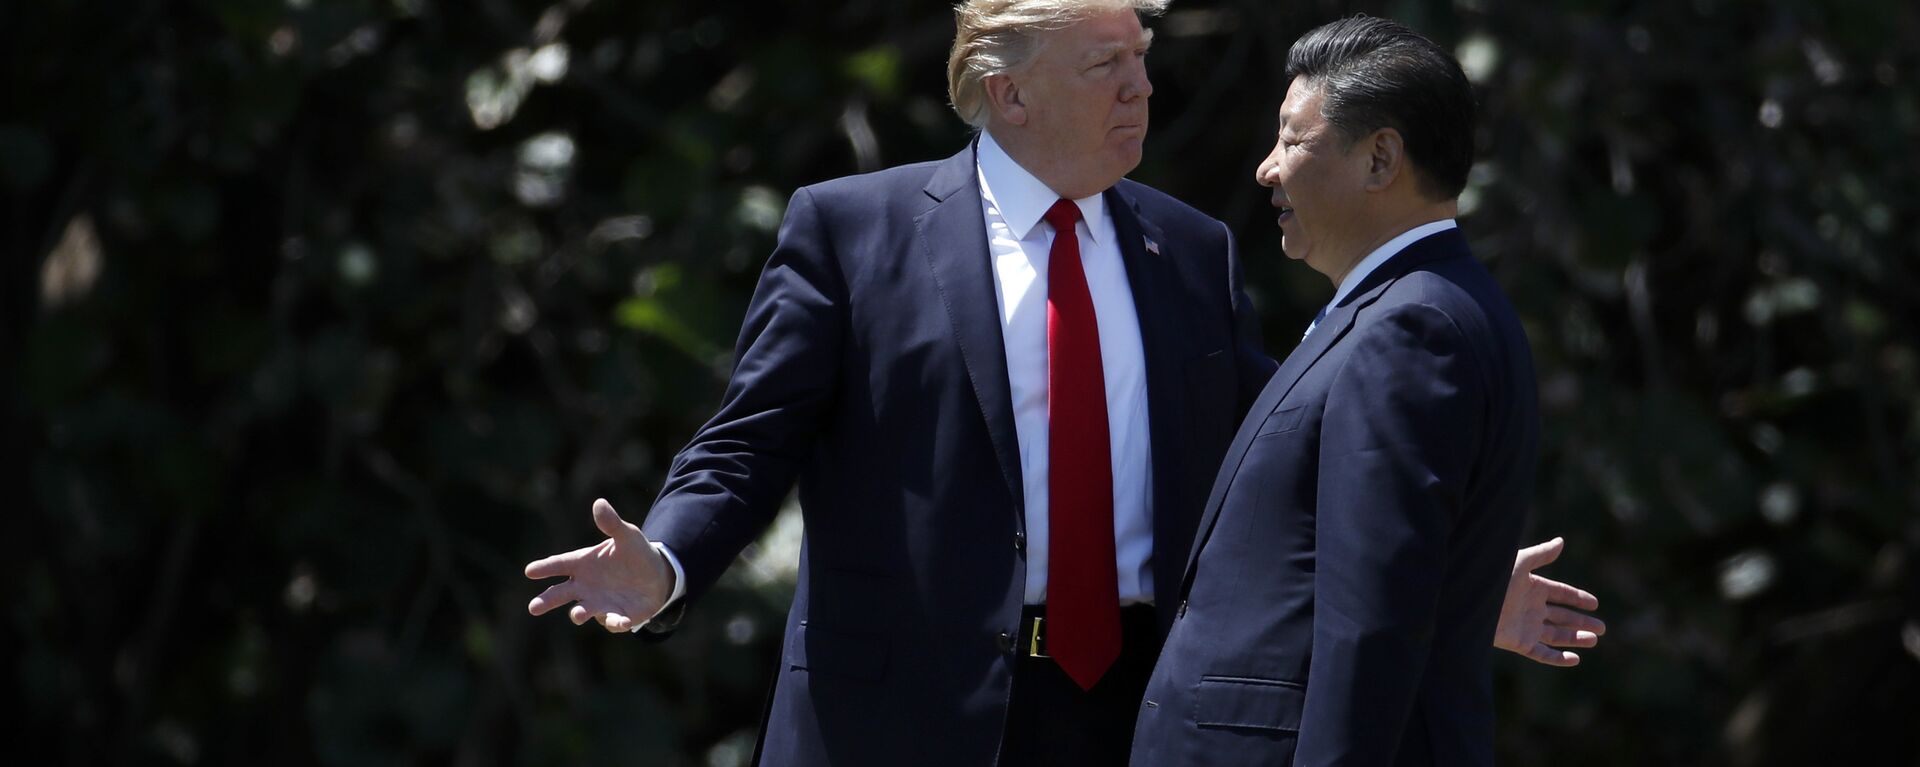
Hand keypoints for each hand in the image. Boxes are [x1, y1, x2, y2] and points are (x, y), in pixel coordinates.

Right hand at [525, 499, 675, 632]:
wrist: (658, 575)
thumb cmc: (634, 553)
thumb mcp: (627, 535)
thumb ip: (612, 524)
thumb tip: (599, 503)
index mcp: (583, 563)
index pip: (560, 564)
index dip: (545, 567)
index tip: (529, 571)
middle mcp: (585, 586)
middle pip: (560, 594)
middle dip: (547, 601)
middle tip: (533, 607)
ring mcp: (599, 603)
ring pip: (583, 611)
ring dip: (579, 613)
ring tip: (576, 615)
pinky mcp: (618, 616)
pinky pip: (614, 622)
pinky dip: (615, 623)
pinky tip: (622, 622)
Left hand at [1494, 537, 1605, 666]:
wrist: (1469, 601)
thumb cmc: (1492, 579)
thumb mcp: (1519, 563)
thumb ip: (1541, 554)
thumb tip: (1561, 541)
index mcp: (1532, 587)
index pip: (1561, 593)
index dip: (1577, 598)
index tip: (1595, 603)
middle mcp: (1531, 607)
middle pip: (1561, 616)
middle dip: (1581, 622)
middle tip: (1603, 628)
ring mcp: (1525, 626)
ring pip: (1555, 635)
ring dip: (1575, 638)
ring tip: (1593, 639)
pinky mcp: (1518, 642)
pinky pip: (1541, 653)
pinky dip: (1557, 658)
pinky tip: (1575, 658)